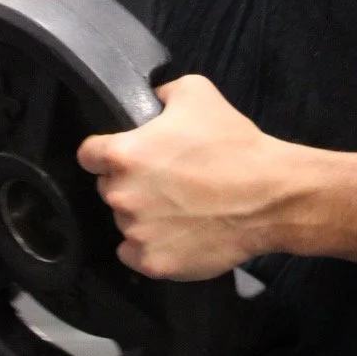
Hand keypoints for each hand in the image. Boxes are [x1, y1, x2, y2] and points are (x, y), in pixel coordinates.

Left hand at [77, 76, 292, 280]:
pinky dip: (149, 245)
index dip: (104, 151)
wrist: (268, 195)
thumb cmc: (231, 143)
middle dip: (130, 182)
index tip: (122, 154)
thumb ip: (162, 93)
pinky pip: (135, 253)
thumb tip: (151, 100)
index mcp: (124, 154)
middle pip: (108, 188)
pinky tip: (175, 232)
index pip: (88, 154)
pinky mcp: (153, 263)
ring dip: (142, 214)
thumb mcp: (196, 92)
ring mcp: (136, 233)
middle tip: (165, 178)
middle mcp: (121, 196)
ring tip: (178, 206)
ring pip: (124, 221)